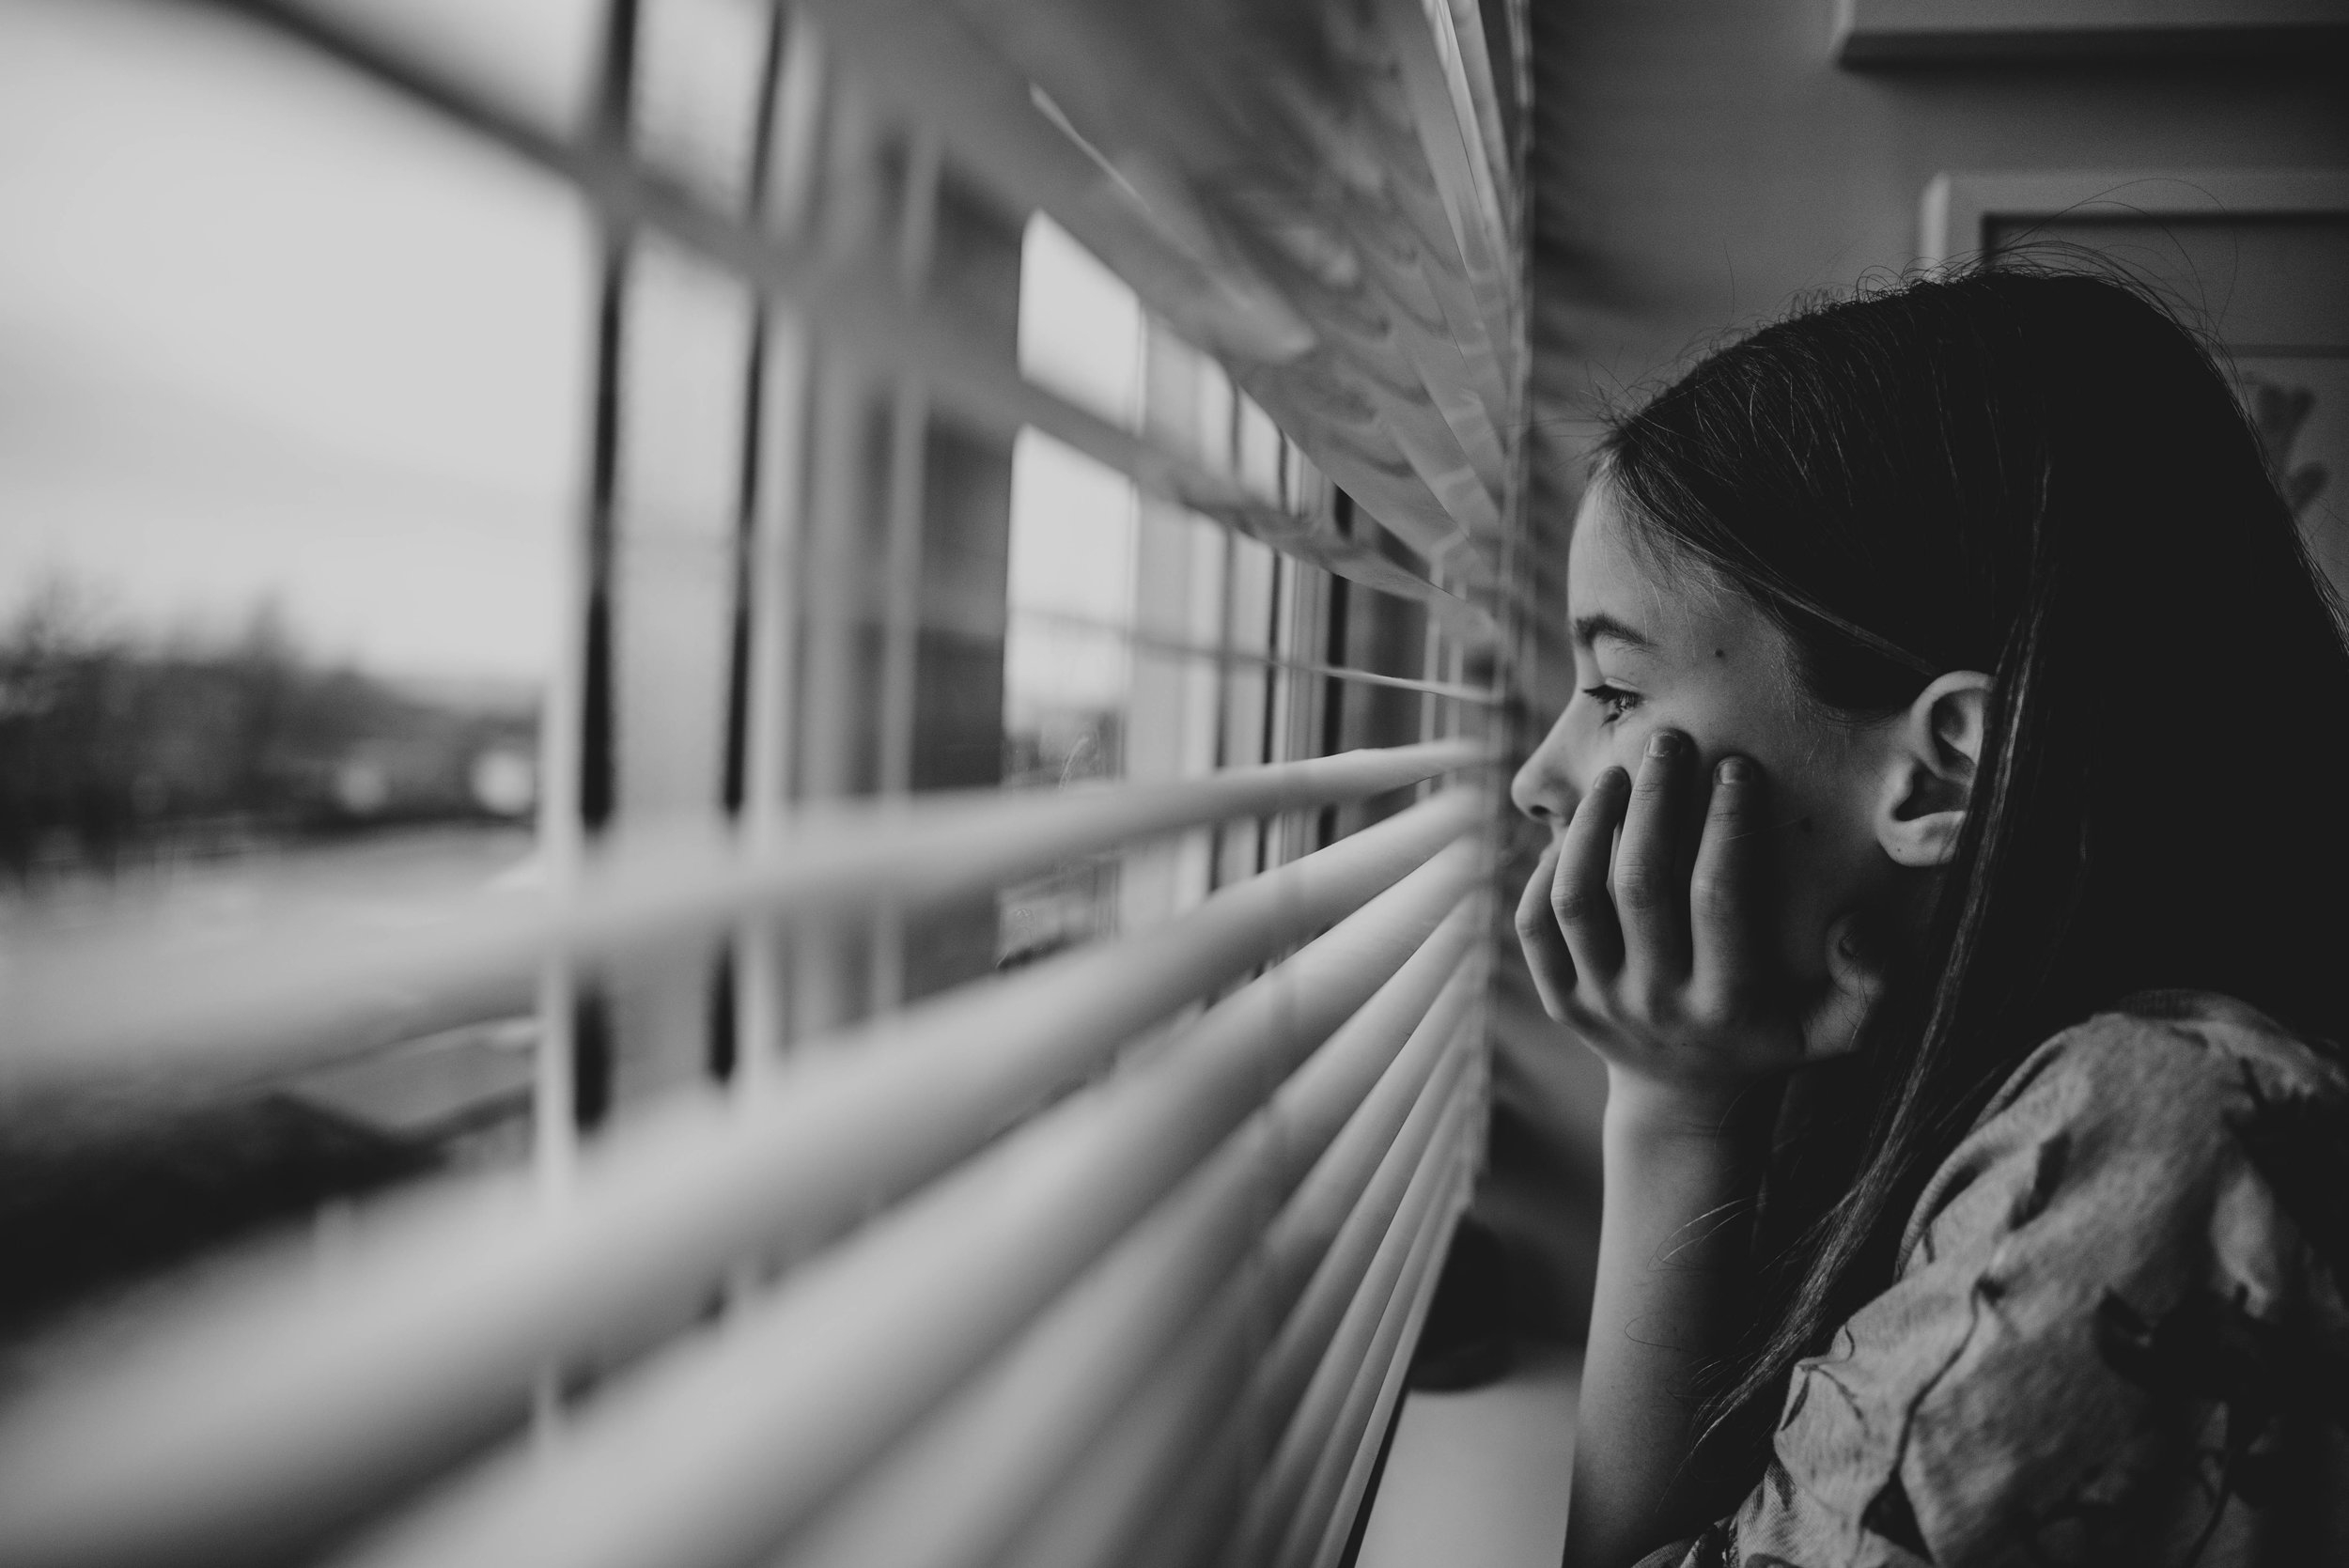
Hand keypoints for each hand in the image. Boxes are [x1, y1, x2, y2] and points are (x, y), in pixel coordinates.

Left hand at [1513, 730, 1879, 1124]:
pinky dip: (1545, 872)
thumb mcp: (1836, 1031)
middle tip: (1670, 740)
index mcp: (1727, 1005)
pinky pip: (1535, 926)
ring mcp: (1599, 1004)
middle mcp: (1656, 1004)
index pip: (1720, 898)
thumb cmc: (1772, 1041)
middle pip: (1640, 887)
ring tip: (1615, 774)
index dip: (1728, 824)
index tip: (1737, 765)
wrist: (1686, 1102)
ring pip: (1575, 901)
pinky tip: (1573, 830)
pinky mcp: (1559, 1001)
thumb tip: (1855, 926)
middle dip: (1656, 802)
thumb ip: (1871, 985)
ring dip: (1590, 827)